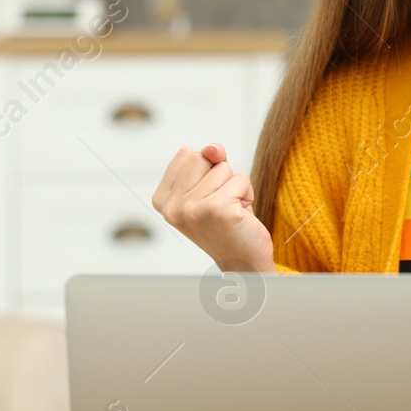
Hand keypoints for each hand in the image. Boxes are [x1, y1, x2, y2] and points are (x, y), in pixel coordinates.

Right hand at [153, 143, 274, 272]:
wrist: (243, 263)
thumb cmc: (227, 223)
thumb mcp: (211, 185)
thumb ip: (208, 160)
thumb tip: (213, 147)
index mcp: (162, 199)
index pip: (187, 154)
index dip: (206, 170)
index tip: (208, 197)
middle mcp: (172, 206)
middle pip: (202, 157)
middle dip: (220, 175)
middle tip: (222, 204)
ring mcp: (192, 208)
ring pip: (224, 168)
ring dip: (235, 188)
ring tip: (231, 212)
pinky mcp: (217, 209)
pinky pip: (241, 179)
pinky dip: (247, 194)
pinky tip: (240, 216)